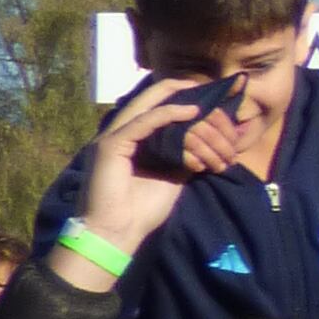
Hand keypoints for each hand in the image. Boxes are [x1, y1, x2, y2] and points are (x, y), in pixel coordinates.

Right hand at [76, 76, 228, 253]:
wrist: (117, 232)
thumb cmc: (141, 210)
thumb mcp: (172, 176)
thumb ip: (183, 155)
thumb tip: (206, 141)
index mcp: (131, 141)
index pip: (154, 111)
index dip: (178, 101)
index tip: (208, 98)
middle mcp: (119, 135)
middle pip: (148, 101)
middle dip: (177, 89)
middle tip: (206, 85)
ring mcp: (112, 138)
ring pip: (146, 107)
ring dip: (178, 100)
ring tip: (202, 93)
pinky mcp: (110, 145)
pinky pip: (143, 122)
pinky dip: (168, 114)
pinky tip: (191, 112)